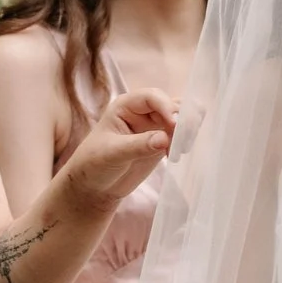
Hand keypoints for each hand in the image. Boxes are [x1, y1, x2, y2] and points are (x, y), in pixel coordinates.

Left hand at [58, 89, 176, 205]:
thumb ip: (139, 145)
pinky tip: (179, 155)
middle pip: (171, 105)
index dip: (166, 107)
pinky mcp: (162, 142)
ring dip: (187, 130)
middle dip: (182, 118)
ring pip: (180, 119)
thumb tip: (165, 138)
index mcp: (125, 106)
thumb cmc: (95, 164)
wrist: (95, 186)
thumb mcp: (113, 153)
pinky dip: (185, 141)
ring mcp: (154, 126)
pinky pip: (180, 135)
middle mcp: (142, 112)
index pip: (152, 97)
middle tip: (185, 138)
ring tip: (184, 148)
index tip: (174, 125)